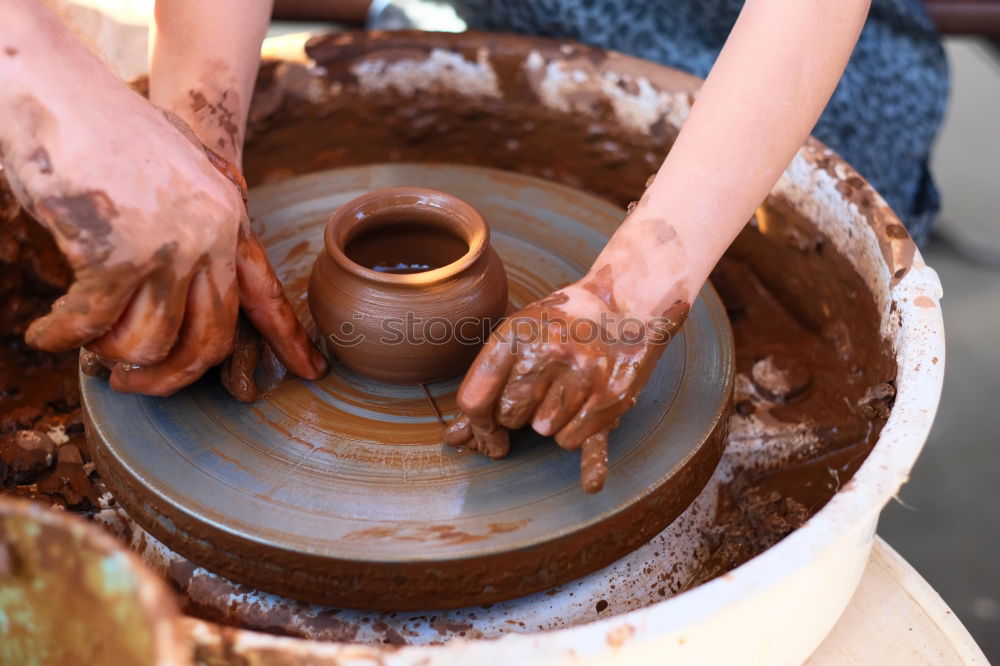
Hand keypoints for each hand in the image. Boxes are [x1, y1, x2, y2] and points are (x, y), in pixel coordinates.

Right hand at [4, 79, 324, 394]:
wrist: (67, 91)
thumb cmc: (113, 132)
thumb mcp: (178, 177)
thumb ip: (193, 224)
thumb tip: (178, 275)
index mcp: (229, 220)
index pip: (266, 294)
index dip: (290, 340)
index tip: (312, 371)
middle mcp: (211, 238)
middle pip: (211, 338)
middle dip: (171, 375)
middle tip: (133, 385)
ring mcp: (170, 248)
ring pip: (151, 340)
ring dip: (111, 355)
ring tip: (83, 350)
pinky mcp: (120, 254)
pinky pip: (94, 324)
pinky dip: (63, 336)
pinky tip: (45, 334)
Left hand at [445, 281, 688, 491]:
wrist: (626, 302)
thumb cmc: (562, 322)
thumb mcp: (519, 334)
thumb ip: (486, 385)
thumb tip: (455, 440)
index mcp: (515, 333)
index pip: (475, 399)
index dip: (477, 425)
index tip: (485, 433)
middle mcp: (546, 352)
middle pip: (509, 417)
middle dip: (519, 414)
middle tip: (541, 387)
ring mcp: (580, 374)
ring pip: (543, 431)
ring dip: (551, 420)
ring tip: (567, 387)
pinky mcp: (609, 396)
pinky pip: (572, 439)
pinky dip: (575, 431)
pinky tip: (583, 405)